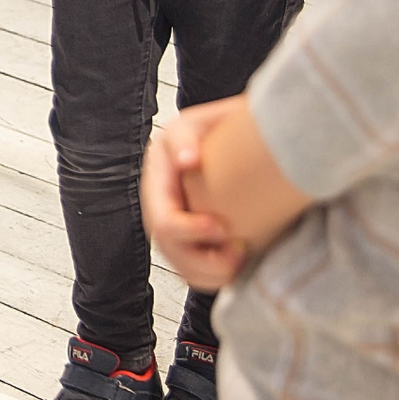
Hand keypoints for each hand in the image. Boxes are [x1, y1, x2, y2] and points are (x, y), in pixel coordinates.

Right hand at [141, 102, 248, 291]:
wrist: (229, 143)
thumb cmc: (211, 130)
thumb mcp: (194, 122)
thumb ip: (186, 135)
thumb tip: (186, 160)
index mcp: (157, 182)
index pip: (164, 221)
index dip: (190, 232)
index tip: (222, 229)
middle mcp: (160, 209)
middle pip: (171, 253)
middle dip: (205, 261)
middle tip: (239, 251)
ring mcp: (175, 228)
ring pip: (184, 269)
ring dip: (213, 274)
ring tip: (241, 260)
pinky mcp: (193, 242)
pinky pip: (197, 274)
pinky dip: (217, 277)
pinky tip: (239, 265)